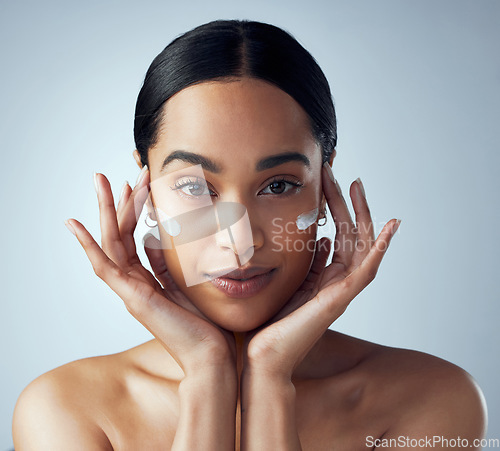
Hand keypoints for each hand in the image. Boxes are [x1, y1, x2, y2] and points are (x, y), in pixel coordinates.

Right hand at [64, 168, 234, 374]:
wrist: (211, 355)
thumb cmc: (204, 324)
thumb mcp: (185, 284)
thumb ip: (167, 264)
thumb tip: (155, 238)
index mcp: (147, 280)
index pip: (132, 238)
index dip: (132, 210)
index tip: (137, 184)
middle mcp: (134, 283)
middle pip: (117, 236)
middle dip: (113, 203)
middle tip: (107, 174)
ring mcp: (130, 291)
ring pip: (110, 243)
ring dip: (104, 211)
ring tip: (99, 180)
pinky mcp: (133, 298)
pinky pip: (105, 267)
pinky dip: (89, 246)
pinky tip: (76, 224)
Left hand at [244, 163, 400, 377]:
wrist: (262, 355)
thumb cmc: (270, 322)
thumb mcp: (289, 282)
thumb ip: (308, 263)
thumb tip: (322, 239)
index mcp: (324, 276)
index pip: (336, 233)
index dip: (333, 205)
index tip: (325, 178)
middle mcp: (336, 281)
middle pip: (349, 234)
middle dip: (344, 201)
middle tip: (336, 172)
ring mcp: (340, 291)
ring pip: (361, 246)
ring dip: (363, 214)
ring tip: (358, 186)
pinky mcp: (339, 300)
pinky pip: (366, 271)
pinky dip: (380, 249)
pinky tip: (390, 226)